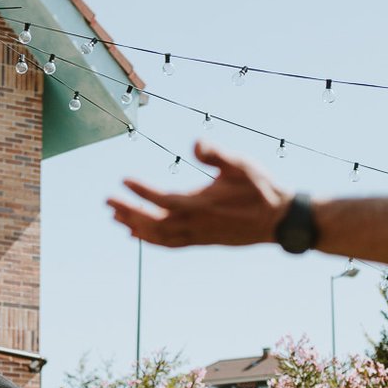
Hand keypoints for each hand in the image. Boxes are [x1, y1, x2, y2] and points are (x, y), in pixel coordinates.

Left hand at [106, 141, 292, 248]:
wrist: (280, 220)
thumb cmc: (262, 188)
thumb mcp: (241, 164)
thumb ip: (217, 154)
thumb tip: (196, 143)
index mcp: (202, 204)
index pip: (163, 199)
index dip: (142, 191)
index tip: (123, 180)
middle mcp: (196, 224)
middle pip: (154, 222)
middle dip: (128, 211)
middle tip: (107, 201)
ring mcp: (199, 236)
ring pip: (159, 237)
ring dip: (136, 227)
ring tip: (116, 217)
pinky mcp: (203, 242)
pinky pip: (170, 244)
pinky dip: (151, 241)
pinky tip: (137, 235)